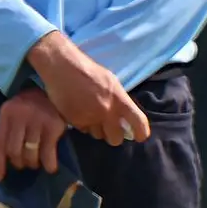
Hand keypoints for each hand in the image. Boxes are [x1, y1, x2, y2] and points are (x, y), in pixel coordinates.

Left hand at [0, 88, 66, 182]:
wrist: (62, 84)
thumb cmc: (36, 104)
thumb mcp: (19, 112)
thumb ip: (11, 130)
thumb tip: (6, 160)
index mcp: (7, 113)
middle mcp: (20, 116)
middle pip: (14, 151)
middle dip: (19, 163)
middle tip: (25, 164)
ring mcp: (37, 120)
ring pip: (29, 154)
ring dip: (32, 163)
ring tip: (36, 163)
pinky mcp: (54, 125)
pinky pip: (47, 152)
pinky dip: (48, 163)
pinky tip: (50, 167)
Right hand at [26, 32, 150, 146]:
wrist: (64, 69)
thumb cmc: (90, 73)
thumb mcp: (112, 82)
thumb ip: (119, 100)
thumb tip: (126, 115)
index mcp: (119, 99)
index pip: (138, 121)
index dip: (141, 132)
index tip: (140, 137)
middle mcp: (107, 112)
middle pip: (116, 138)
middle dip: (114, 136)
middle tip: (110, 129)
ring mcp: (91, 119)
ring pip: (98, 135)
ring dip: (97, 130)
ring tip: (92, 115)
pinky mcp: (75, 122)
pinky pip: (84, 131)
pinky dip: (84, 125)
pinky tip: (81, 113)